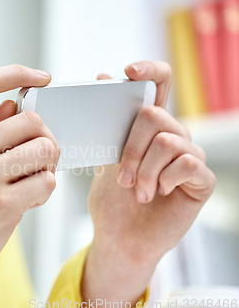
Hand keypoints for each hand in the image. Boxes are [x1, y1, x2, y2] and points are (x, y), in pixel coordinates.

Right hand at [0, 65, 59, 307]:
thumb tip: (17, 104)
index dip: (18, 72)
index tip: (43, 78)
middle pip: (32, 120)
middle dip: (45, 139)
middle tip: (37, 158)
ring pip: (46, 148)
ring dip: (48, 165)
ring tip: (31, 180)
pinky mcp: (2, 205)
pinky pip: (47, 181)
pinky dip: (44, 190)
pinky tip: (27, 200)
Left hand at [82, 61, 215, 307]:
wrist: (119, 237)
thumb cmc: (111, 199)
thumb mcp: (105, 158)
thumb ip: (110, 124)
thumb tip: (104, 76)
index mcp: (149, 127)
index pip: (159, 84)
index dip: (149, 70)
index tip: (128, 71)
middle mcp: (173, 135)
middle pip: (155, 115)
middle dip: (131, 147)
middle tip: (120, 177)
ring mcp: (190, 156)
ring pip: (168, 141)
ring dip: (143, 170)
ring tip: (135, 191)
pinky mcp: (202, 179)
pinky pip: (186, 163)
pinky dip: (163, 179)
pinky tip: (157, 193)